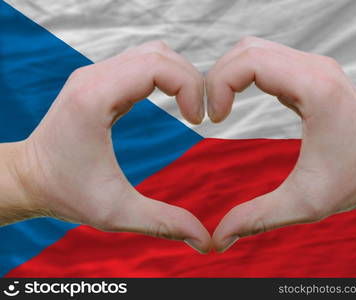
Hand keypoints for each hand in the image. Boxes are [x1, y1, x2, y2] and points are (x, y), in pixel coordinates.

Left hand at [4, 41, 210, 253]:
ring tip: (190, 108)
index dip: (190, 87)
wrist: (29, 178)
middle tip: (200, 114)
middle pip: (159, 54)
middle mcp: (93, 77)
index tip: (198, 121)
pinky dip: (164, 76)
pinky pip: (140, 63)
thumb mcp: (116, 213)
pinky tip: (172, 102)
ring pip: (152, 53)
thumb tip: (204, 240)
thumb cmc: (66, 193)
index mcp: (96, 98)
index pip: (157, 66)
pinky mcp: (98, 80)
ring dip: (179, 75)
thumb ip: (163, 223)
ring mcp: (94, 75)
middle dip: (191, 79)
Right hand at [206, 36, 355, 251]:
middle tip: (211, 114)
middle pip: (246, 50)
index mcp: (315, 90)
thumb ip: (256, 219)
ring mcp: (313, 66)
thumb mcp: (303, 204)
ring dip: (228, 74)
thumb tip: (218, 239)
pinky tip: (238, 100)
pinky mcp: (309, 72)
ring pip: (254, 49)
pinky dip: (243, 74)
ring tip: (221, 107)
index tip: (214, 119)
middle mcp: (314, 68)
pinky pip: (266, 59)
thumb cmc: (354, 180)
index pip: (250, 61)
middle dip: (217, 77)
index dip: (219, 84)